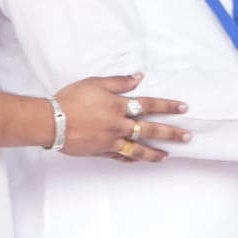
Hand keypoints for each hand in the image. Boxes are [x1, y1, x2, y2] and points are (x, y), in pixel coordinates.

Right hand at [55, 74, 188, 161]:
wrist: (50, 121)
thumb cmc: (70, 99)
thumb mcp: (94, 83)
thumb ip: (119, 82)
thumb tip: (138, 77)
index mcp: (119, 105)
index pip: (150, 105)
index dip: (168, 106)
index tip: (183, 108)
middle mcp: (118, 124)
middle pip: (150, 129)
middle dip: (171, 133)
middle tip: (187, 137)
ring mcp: (111, 140)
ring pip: (138, 148)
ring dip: (155, 152)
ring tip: (167, 156)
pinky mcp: (101, 151)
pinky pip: (121, 157)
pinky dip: (132, 159)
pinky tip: (140, 161)